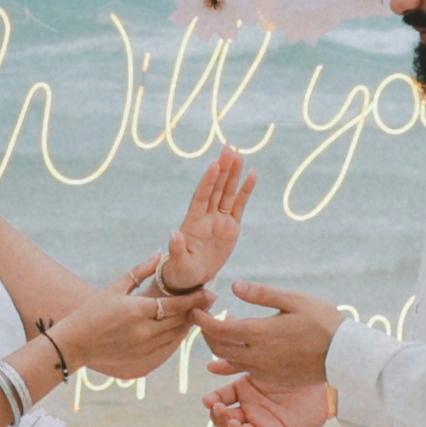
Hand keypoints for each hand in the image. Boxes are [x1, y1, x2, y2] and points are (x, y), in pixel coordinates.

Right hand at [59, 272, 205, 377]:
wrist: (75, 344)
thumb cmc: (92, 312)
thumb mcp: (115, 288)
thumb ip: (139, 272)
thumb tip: (159, 255)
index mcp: (137, 310)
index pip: (176, 304)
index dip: (195, 298)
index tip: (209, 291)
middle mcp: (144, 332)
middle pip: (180, 320)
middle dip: (197, 310)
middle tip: (211, 300)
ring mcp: (144, 349)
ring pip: (177, 335)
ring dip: (189, 324)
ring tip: (200, 312)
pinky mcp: (143, 361)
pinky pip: (168, 348)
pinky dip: (178, 337)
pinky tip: (182, 328)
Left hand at [135, 145, 257, 308]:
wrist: (192, 279)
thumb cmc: (181, 271)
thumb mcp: (178, 263)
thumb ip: (177, 248)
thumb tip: (173, 233)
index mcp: (193, 222)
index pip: (202, 197)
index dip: (208, 181)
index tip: (214, 164)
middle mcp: (206, 216)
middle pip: (216, 188)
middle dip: (223, 168)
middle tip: (229, 148)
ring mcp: (219, 219)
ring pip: (227, 192)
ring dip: (233, 174)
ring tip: (239, 154)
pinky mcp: (231, 226)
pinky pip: (239, 205)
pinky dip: (245, 190)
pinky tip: (252, 175)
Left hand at [206, 282, 341, 393]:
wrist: (344, 354)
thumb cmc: (323, 321)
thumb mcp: (294, 300)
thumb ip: (262, 294)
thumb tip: (234, 286)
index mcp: (261, 333)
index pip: (219, 328)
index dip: (202, 319)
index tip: (195, 308)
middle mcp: (258, 355)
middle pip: (218, 346)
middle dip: (206, 331)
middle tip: (202, 317)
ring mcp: (264, 370)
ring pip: (228, 360)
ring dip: (217, 346)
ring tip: (215, 331)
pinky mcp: (272, 378)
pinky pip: (242, 371)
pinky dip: (229, 362)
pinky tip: (224, 358)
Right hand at [206, 364, 332, 426]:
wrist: (321, 381)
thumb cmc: (291, 370)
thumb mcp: (259, 366)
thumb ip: (235, 366)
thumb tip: (209, 365)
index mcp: (242, 393)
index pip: (219, 400)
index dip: (211, 402)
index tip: (208, 400)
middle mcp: (248, 410)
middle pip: (223, 421)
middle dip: (218, 418)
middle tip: (221, 410)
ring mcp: (261, 424)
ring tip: (236, 422)